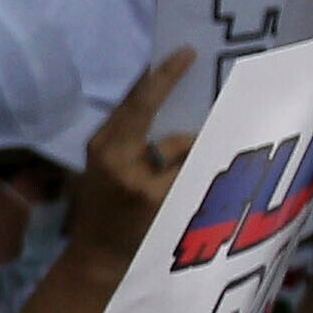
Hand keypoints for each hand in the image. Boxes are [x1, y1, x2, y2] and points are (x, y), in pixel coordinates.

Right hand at [66, 51, 196, 267]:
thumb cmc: (104, 211)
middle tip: (215, 99)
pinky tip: (206, 190)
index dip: (161, 76)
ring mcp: (137, 180)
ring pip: (184, 149)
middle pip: (162, 123)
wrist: (97, 260)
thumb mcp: (104, 170)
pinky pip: (192, 176)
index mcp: (101, 145)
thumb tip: (181, 116)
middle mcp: (115, 157)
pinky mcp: (157, 200)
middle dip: (188, 125)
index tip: (187, 53)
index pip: (134, 101)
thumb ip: (130, 143)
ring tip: (194, 177)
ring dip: (196, 158)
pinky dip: (201, 179)